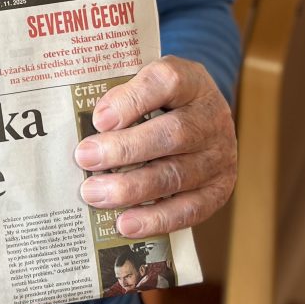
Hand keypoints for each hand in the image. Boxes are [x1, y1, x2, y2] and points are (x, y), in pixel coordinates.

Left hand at [74, 57, 236, 237]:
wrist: (199, 116)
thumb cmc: (158, 99)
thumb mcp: (144, 81)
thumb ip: (121, 94)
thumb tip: (91, 125)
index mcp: (191, 80)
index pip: (166, 82)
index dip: (132, 100)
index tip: (98, 118)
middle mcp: (211, 117)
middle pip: (171, 134)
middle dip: (123, 150)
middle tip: (84, 158)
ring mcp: (220, 155)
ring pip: (176, 174)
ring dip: (131, 188)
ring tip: (94, 194)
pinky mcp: (219, 189)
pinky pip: (190, 209)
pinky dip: (155, 218)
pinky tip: (125, 223)